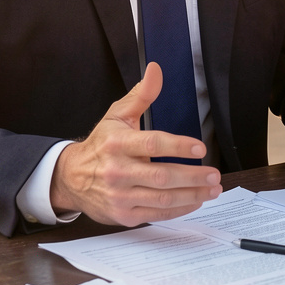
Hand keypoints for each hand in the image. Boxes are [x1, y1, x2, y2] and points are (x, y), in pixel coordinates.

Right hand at [50, 63, 222, 225]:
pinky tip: (195, 201)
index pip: (152, 144)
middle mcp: (117, 170)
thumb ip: (141, 94)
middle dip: (192, 176)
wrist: (70, 178)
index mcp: (118, 143)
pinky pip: (157, 213)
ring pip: (162, 198)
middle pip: (161, 175)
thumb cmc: (101, 144)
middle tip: (214, 173)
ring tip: (212, 188)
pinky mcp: (123, 214)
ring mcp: (120, 195)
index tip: (200, 148)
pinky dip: (180, 209)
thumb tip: (155, 70)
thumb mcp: (117, 115)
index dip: (178, 146)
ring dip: (192, 195)